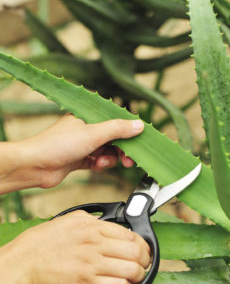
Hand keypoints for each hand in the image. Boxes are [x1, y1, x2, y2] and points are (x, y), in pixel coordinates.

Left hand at [0, 114, 143, 193]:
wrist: (35, 166)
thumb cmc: (58, 144)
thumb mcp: (93, 133)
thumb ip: (117, 129)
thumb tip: (138, 125)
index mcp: (88, 116)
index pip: (115, 121)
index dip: (129, 131)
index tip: (139, 141)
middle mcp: (87, 129)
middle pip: (113, 138)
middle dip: (122, 149)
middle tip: (130, 159)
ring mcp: (84, 144)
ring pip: (107, 151)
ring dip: (109, 158)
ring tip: (103, 161)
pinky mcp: (80, 159)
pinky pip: (98, 161)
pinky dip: (100, 164)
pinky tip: (96, 165)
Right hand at [0, 211, 150, 283]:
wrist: (25, 262)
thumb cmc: (44, 241)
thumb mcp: (70, 219)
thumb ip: (92, 219)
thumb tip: (106, 222)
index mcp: (92, 226)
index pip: (130, 234)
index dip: (142, 243)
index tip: (143, 248)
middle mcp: (96, 243)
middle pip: (135, 251)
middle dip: (145, 258)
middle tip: (143, 262)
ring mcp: (92, 264)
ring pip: (131, 269)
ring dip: (138, 274)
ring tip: (136, 275)